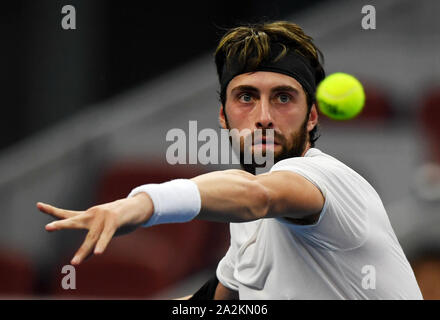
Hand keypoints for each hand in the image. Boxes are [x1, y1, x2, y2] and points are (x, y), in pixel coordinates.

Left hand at [36, 193, 153, 264]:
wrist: (138, 207)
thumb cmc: (120, 219)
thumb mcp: (104, 228)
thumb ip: (92, 241)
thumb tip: (84, 256)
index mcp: (88, 216)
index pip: (67, 213)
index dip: (52, 210)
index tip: (38, 205)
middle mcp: (93, 215)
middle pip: (75, 221)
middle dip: (62, 225)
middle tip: (48, 228)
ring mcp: (103, 217)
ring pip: (91, 237)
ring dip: (84, 251)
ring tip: (74, 263)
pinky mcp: (114, 221)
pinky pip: (107, 236)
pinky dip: (102, 245)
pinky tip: (98, 253)